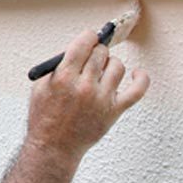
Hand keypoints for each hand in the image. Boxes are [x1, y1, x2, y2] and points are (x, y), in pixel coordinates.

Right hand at [26, 29, 148, 161]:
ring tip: (103, 71)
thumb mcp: (40, 87)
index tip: (89, 38)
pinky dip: (141, 78)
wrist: (53, 146)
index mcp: (63, 78)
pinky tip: (137, 74)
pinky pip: (137, 90)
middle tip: (92, 57)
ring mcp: (102, 98)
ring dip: (111, 64)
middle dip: (97, 51)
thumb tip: (79, 49)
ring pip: (118, 67)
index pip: (83, 44)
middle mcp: (84, 86)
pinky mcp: (115, 110)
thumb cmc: (44, 117)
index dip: (88, 37)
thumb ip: (58, 67)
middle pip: (101, 53)